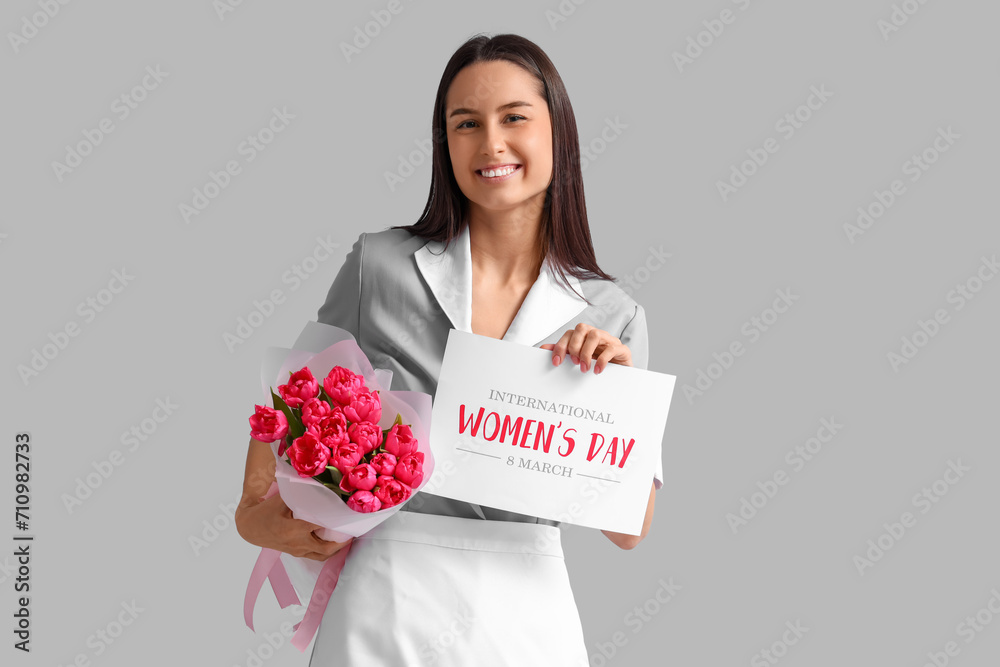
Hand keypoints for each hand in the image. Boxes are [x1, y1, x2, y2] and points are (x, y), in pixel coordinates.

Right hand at [235, 491, 352, 561]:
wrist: (249, 527)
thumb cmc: (264, 511)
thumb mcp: (282, 499)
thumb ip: (300, 494)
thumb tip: (319, 483)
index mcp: (294, 529)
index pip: (321, 526)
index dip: (336, 522)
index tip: (347, 515)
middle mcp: (297, 543)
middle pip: (326, 547)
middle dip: (342, 541)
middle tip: (353, 530)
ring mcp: (296, 551)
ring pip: (322, 555)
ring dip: (336, 548)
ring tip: (347, 537)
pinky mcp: (295, 553)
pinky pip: (315, 555)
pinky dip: (326, 550)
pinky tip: (334, 541)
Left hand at [540, 323, 631, 373]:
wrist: (620, 375)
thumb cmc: (597, 364)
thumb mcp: (578, 359)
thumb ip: (563, 352)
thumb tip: (543, 348)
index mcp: (585, 336)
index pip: (570, 333)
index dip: (561, 346)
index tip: (556, 362)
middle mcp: (596, 335)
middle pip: (581, 329)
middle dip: (574, 347)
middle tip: (574, 363)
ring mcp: (610, 340)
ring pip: (596, 334)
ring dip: (586, 352)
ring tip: (584, 368)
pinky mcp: (621, 349)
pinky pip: (612, 348)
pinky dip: (602, 360)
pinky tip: (596, 370)